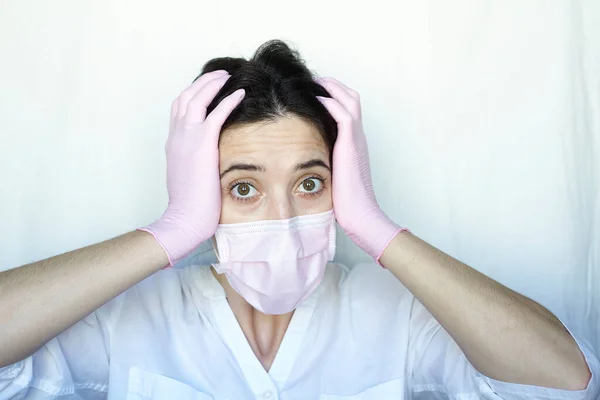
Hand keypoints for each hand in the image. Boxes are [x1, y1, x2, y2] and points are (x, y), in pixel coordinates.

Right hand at [140, 70, 244, 265]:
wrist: (184, 219)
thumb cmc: (189, 205)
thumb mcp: (188, 176)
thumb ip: (194, 162)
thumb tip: (207, 161)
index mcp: (173, 144)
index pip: (179, 110)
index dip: (192, 95)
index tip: (206, 89)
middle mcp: (176, 136)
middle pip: (185, 97)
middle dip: (202, 82)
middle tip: (219, 74)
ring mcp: (186, 139)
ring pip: (197, 98)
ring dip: (212, 84)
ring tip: (227, 76)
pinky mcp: (202, 144)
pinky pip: (216, 114)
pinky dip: (227, 100)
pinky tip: (240, 93)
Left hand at [317, 78, 405, 261]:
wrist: (360, 214)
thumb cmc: (345, 201)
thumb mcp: (332, 174)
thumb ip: (324, 161)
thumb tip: (305, 159)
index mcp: (354, 143)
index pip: (349, 109)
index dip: (334, 96)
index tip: (315, 91)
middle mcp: (358, 137)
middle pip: (352, 97)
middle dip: (332, 85)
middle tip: (313, 81)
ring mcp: (357, 139)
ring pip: (349, 99)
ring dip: (331, 87)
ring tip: (312, 82)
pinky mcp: (351, 145)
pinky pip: (343, 114)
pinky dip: (330, 101)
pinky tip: (314, 98)